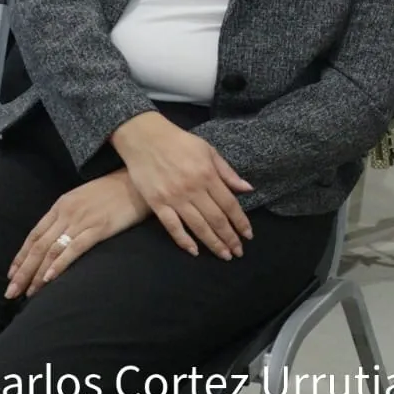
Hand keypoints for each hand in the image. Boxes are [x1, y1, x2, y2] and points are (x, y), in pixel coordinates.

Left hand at [6, 171, 149, 298]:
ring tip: (28, 293)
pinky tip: (49, 279)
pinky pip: (73, 249)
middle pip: (38, 246)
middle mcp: (67, 213)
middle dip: (22, 271)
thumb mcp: (85, 197)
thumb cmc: (115, 190)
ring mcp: (82, 220)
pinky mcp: (99, 228)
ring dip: (37, 274)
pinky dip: (59, 265)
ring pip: (52, 251)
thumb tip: (58, 235)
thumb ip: (70, 214)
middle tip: (11, 292)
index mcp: (61, 205)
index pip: (34, 235)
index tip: (11, 274)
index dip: (20, 257)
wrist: (139, 181)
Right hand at [112, 112, 253, 259]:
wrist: (145, 138)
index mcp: (208, 175)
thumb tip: (247, 189)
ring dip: (212, 243)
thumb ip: (227, 172)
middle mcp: (193, 189)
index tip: (248, 235)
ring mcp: (174, 198)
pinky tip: (194, 251)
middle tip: (238, 252)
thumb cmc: (180, 142)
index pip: (229, 204)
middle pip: (216, 219)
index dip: (240, 222)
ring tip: (224, 255)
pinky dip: (183, 241)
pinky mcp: (156, 204)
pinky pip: (172, 227)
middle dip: (229, 238)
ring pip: (197, 226)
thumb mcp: (208, 151)